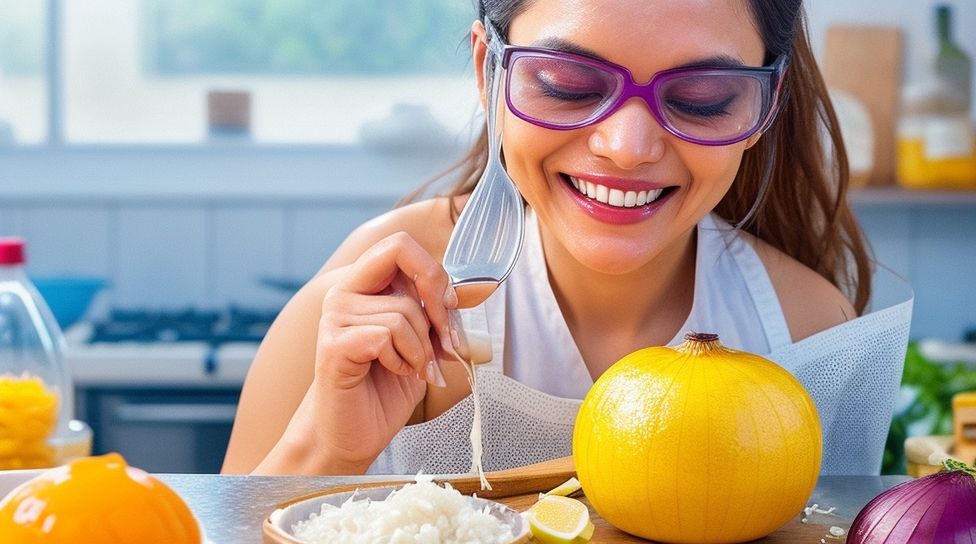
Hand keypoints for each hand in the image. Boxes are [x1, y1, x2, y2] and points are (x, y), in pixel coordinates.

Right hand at [271, 232, 458, 473]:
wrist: (353, 435)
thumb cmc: (385, 388)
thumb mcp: (424, 343)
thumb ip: (440, 313)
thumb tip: (480, 287)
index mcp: (364, 286)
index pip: (400, 245)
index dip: (434, 272)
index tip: (449, 308)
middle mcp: (344, 293)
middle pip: (400, 254)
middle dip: (434, 295)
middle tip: (443, 338)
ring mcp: (334, 317)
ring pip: (404, 310)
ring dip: (422, 348)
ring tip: (414, 369)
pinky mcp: (333, 345)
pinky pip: (387, 336)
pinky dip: (404, 360)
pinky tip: (396, 374)